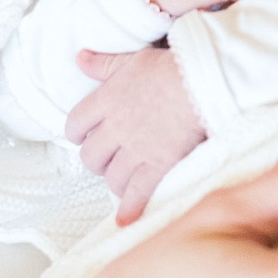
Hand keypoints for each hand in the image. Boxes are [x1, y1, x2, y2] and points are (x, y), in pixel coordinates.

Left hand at [69, 47, 205, 225]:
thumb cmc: (170, 67)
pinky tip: (125, 219)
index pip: (75, 124)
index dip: (78, 133)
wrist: (202, 82)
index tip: (86, 135)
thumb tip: (79, 58)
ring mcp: (135, 151)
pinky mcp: (156, 166)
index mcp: (106, 101)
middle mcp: (116, 129)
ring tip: (125, 177)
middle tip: (110, 157)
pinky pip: (136, 193)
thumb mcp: (133, 59)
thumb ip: (104, 64)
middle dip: (97, 159)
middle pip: (90, 156)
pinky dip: (129, 208)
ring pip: (111, 176)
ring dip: (115, 179)